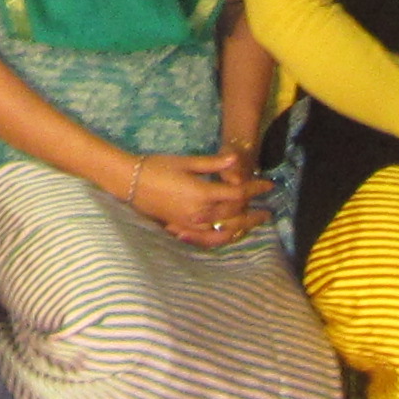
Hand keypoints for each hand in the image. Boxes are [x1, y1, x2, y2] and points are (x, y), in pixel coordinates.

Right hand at [125, 148, 262, 247]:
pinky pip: (208, 239)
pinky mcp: (182, 229)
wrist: (130, 182)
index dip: (255, 189)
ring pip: (224, 230)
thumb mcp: (186, 162)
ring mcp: (191, 224)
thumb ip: (212, 164)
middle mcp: (200, 213)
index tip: (268, 185)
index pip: (238, 194)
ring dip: (242, 227)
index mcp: (202, 193)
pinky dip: (222, 238)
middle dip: (253, 212)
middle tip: (267, 210)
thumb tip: (235, 159)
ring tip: (253, 224)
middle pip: (235, 215)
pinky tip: (229, 235)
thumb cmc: (157, 166)